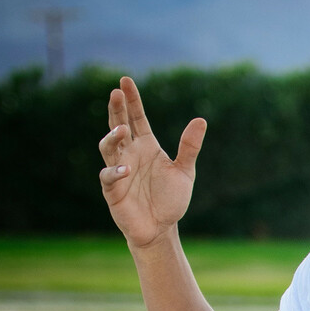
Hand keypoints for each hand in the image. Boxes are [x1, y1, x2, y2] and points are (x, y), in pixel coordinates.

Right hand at [98, 75, 206, 248]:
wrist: (161, 229)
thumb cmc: (170, 200)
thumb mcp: (185, 172)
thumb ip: (189, 147)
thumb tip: (201, 120)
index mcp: (146, 146)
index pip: (136, 118)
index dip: (131, 100)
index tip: (125, 81)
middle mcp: (130, 154)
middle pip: (118, 125)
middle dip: (116, 110)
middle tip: (116, 93)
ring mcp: (119, 170)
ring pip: (108, 147)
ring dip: (112, 137)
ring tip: (121, 130)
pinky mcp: (113, 189)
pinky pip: (109, 176)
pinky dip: (115, 171)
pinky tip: (126, 169)